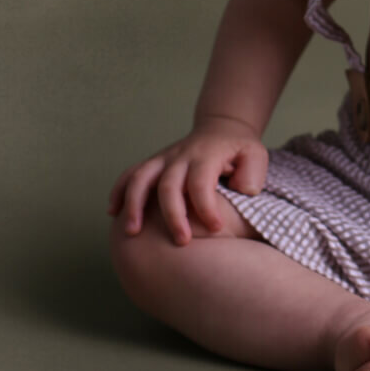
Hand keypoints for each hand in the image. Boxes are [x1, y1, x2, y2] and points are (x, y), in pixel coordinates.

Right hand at [107, 116, 267, 243]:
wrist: (222, 128)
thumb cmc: (240, 150)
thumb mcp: (256, 155)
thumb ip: (252, 173)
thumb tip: (243, 190)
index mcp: (207, 155)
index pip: (201, 182)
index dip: (206, 207)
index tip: (217, 229)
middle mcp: (181, 156)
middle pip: (168, 185)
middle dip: (172, 215)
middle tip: (182, 242)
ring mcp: (164, 158)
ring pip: (141, 178)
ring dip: (134, 205)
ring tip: (132, 232)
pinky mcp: (154, 163)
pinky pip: (131, 174)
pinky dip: (119, 191)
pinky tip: (113, 213)